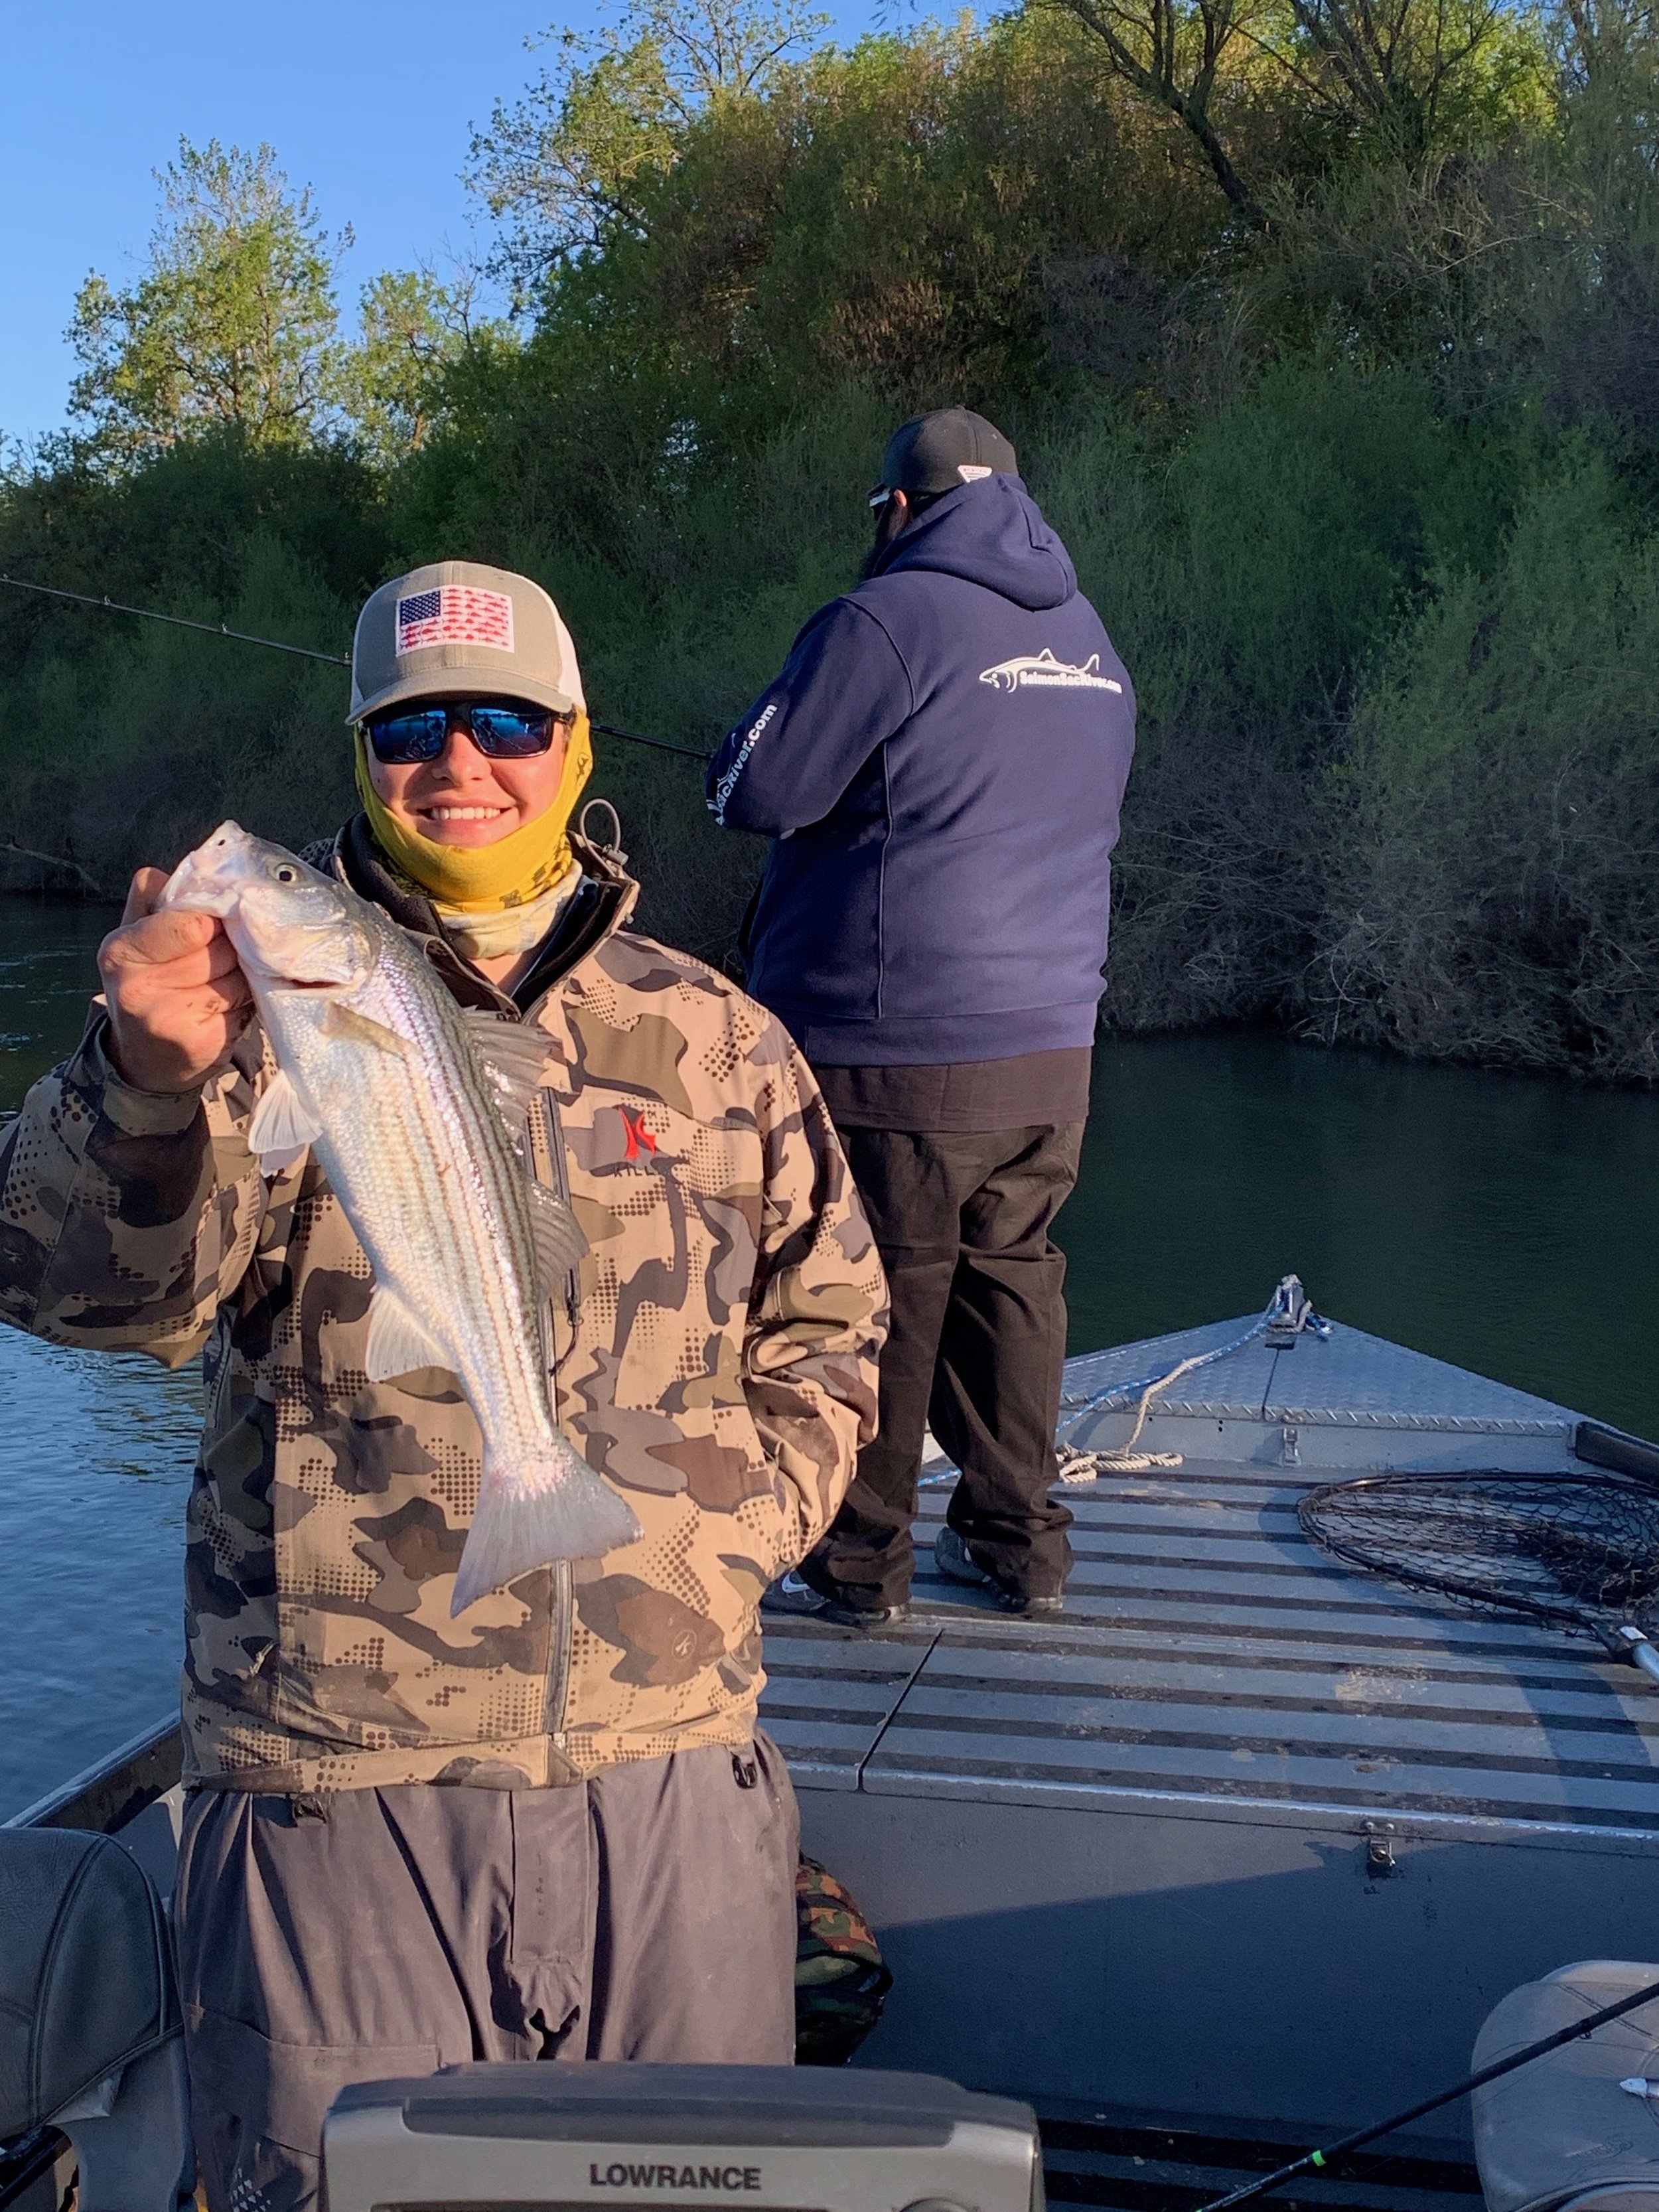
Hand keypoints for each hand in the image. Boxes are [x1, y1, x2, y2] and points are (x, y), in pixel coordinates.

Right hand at [98, 868, 253, 1093]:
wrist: (147, 1059)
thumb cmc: (149, 984)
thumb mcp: (138, 936)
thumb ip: (159, 898)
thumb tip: (198, 864)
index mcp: (121, 951)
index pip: (193, 920)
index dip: (218, 915)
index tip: (223, 917)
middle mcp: (140, 988)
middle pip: (222, 947)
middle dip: (234, 945)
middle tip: (228, 951)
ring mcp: (171, 1019)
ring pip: (240, 974)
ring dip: (245, 973)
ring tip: (228, 978)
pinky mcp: (203, 1044)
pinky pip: (248, 1006)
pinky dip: (250, 1002)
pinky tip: (233, 1005)